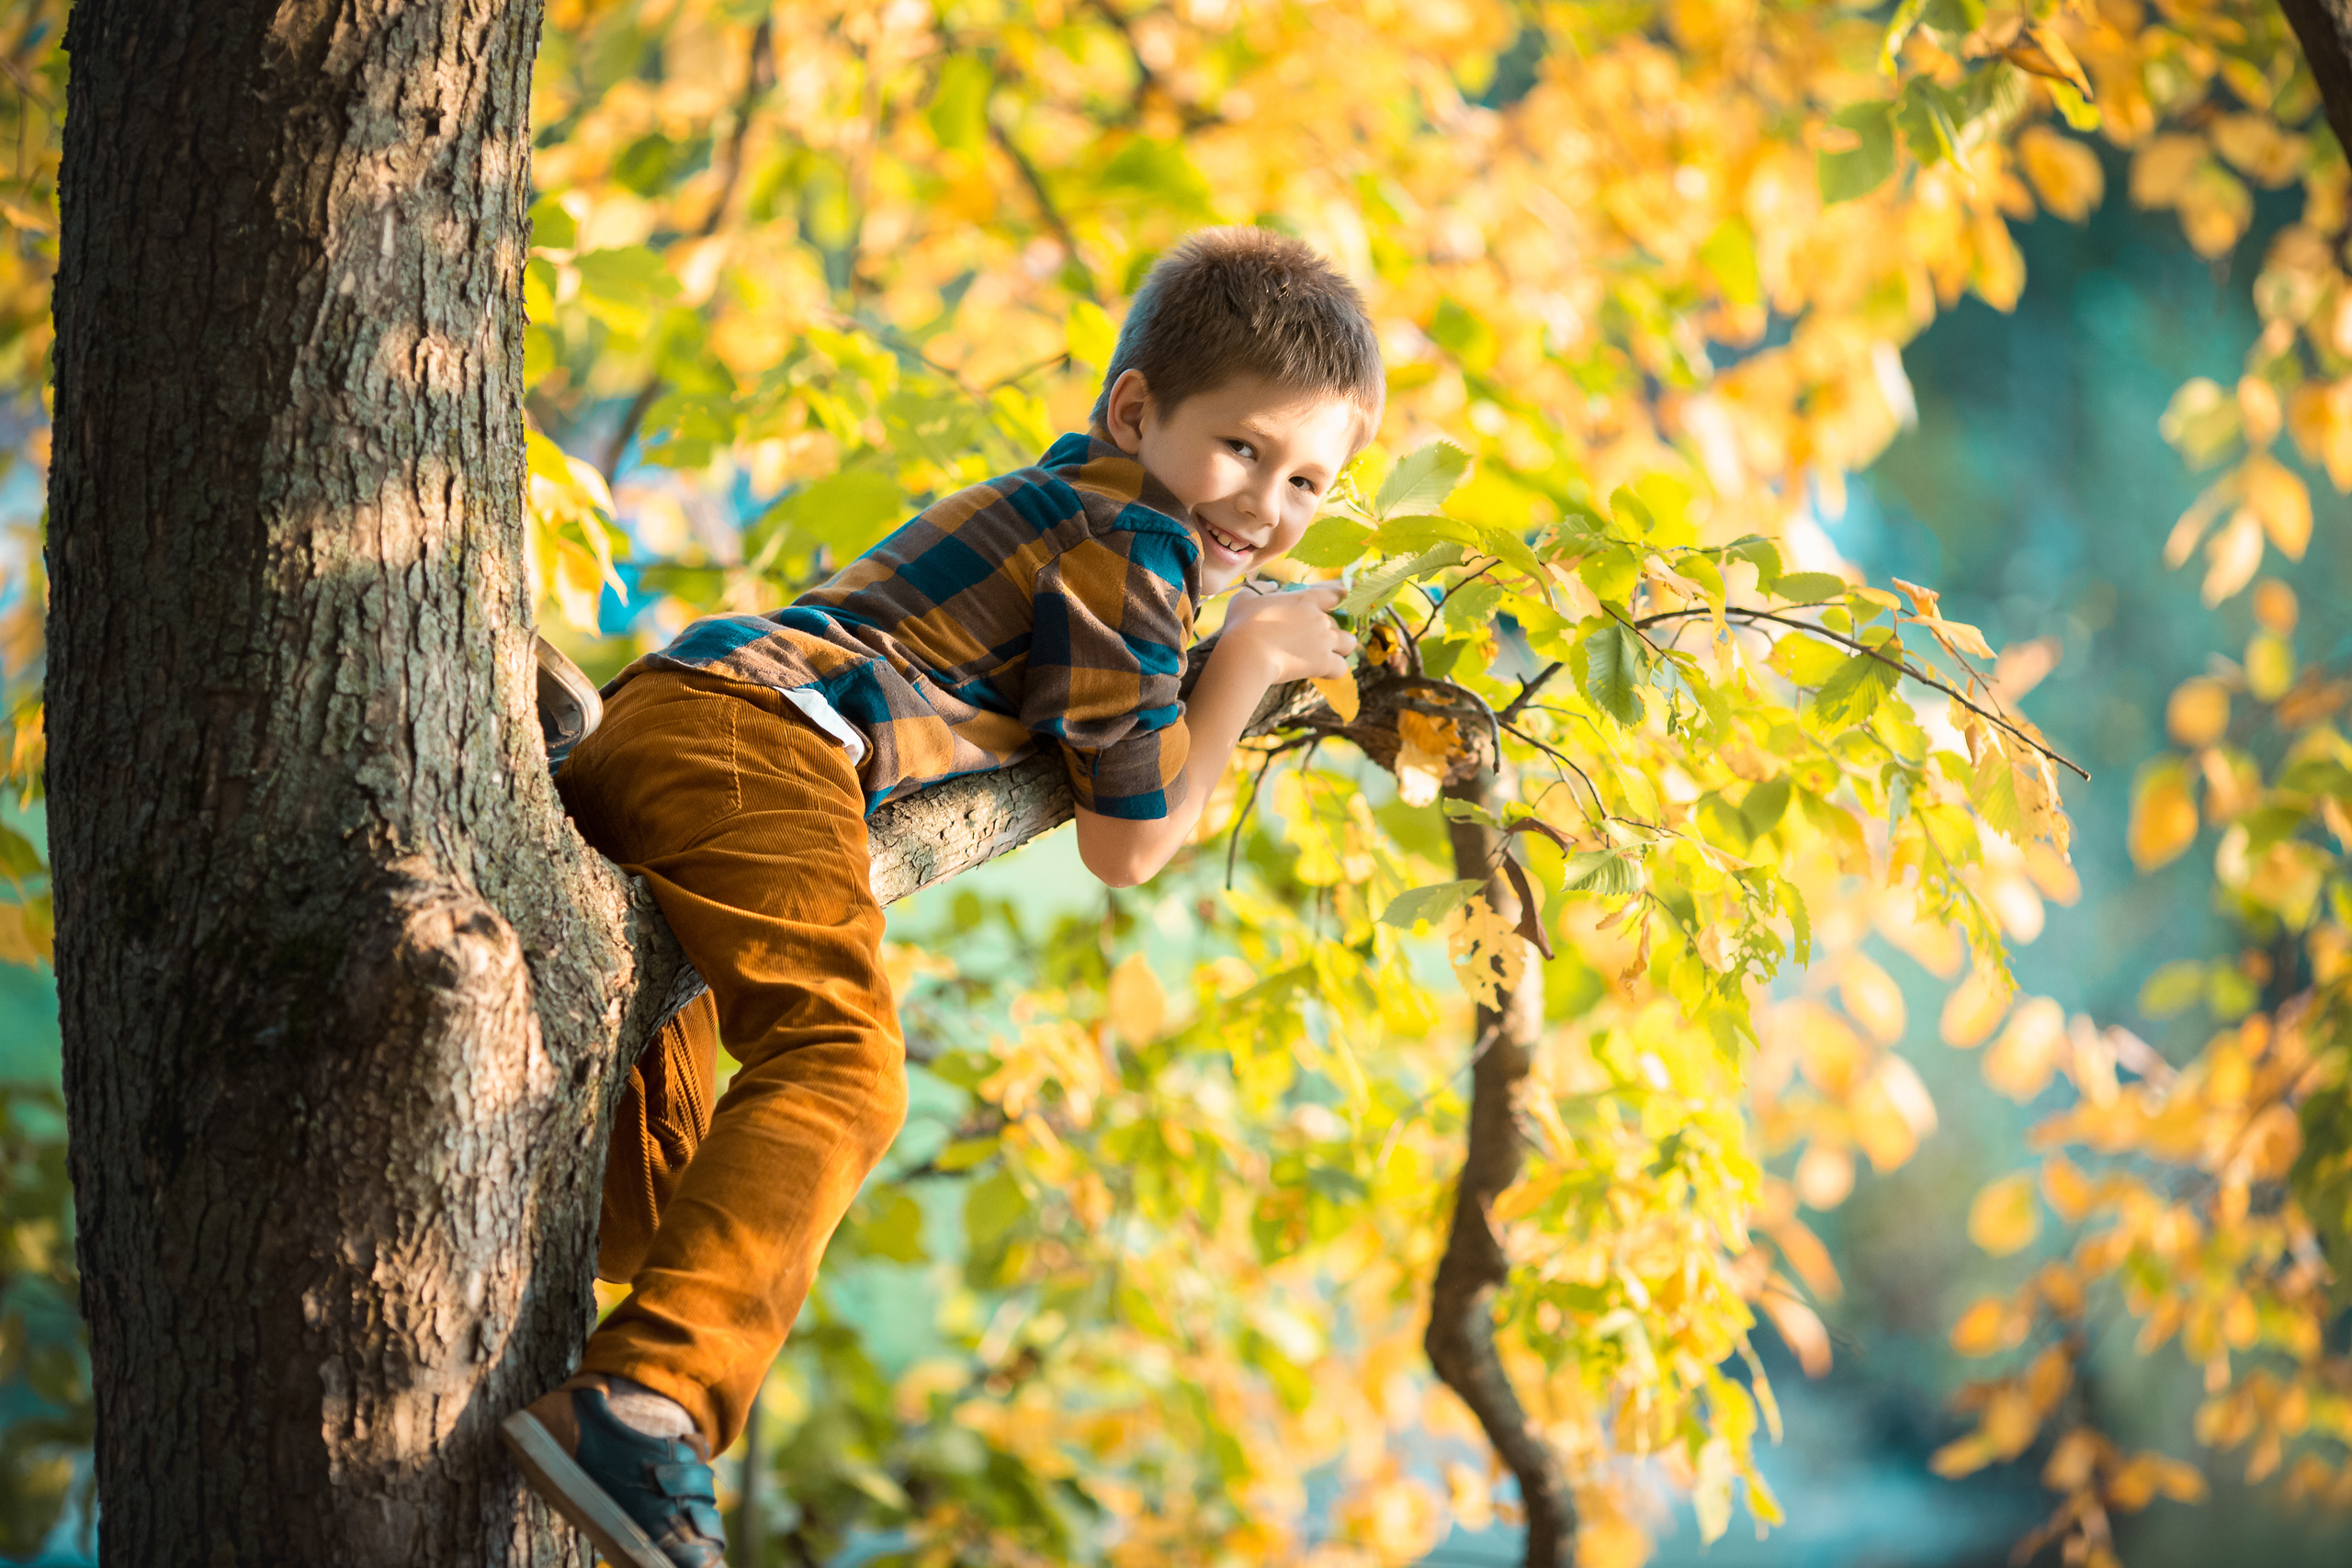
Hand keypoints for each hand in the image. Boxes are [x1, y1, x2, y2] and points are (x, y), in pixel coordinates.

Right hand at [1216, 581, 1355, 684]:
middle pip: (1339, 622)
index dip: (1341, 596)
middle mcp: (1319, 618)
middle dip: (1329, 629)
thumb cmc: (1242, 624)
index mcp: (1305, 599)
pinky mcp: (1322, 663)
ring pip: (1349, 642)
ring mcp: (1324, 641)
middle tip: (1314, 638)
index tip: (1342, 601)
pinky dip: (1334, 670)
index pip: (1337, 592)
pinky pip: (1341, 668)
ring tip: (1330, 653)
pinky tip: (1324, 671)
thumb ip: (1260, 588)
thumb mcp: (1245, 598)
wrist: (1246, 654)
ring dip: (1342, 647)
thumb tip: (1271, 586)